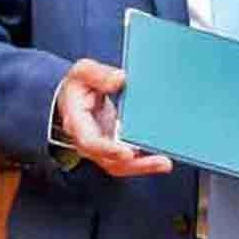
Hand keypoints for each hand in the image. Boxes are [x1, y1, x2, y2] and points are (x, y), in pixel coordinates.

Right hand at [56, 58, 172, 176]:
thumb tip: (120, 79)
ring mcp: (102, 146)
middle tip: (162, 162)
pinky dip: (144, 160)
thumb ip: (98, 75)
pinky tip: (162, 156)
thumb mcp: (82, 72)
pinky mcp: (114, 145)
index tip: (128, 152)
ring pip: (121, 164)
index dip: (109, 149)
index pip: (91, 143)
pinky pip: (128, 159)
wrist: (73, 96)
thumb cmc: (78, 85)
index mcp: (77, 123)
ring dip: (144, 166)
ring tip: (165, 163)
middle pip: (110, 161)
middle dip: (136, 165)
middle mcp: (89, 141)